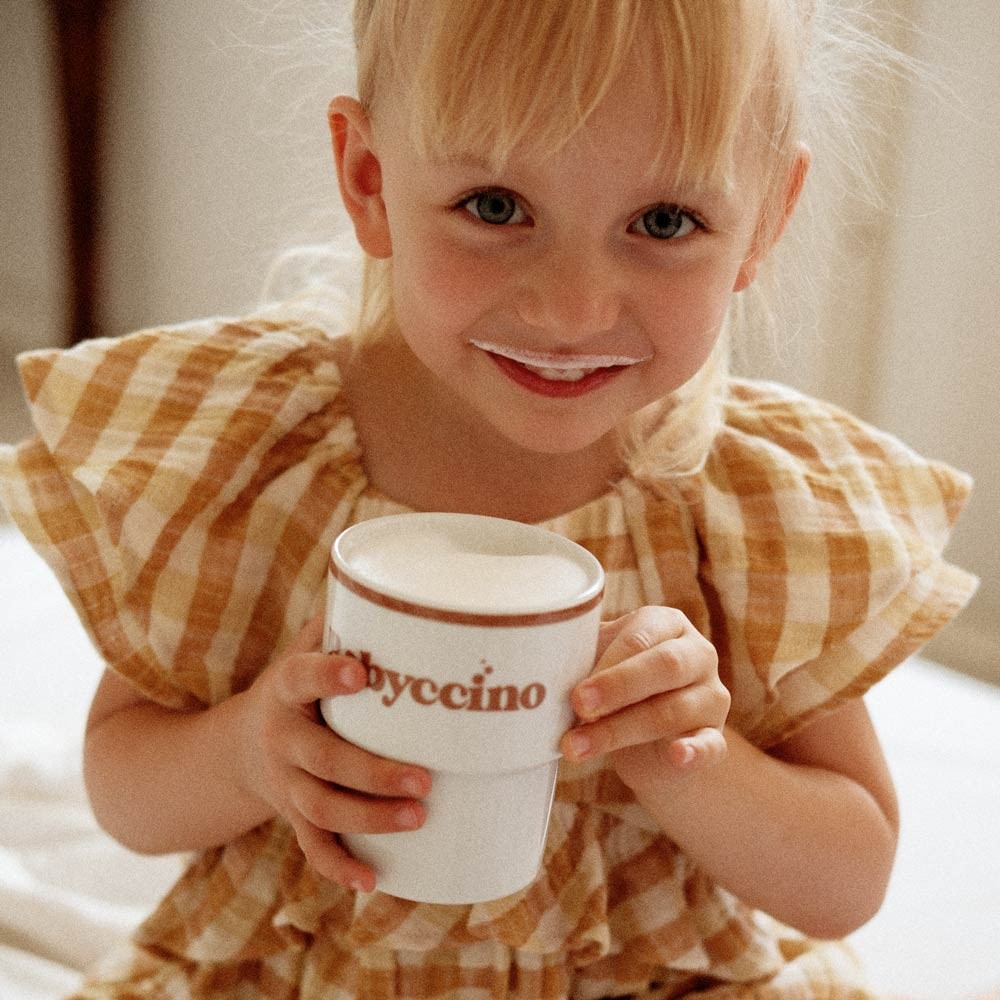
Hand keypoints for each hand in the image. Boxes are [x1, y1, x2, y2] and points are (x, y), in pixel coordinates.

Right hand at [238, 615, 430, 891]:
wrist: (239, 746)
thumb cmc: (298, 687)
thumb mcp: (304, 650)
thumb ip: (342, 624)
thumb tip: (397, 584)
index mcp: (285, 690)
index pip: (301, 677)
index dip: (327, 674)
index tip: (362, 673)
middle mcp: (282, 739)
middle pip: (323, 760)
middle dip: (373, 772)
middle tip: (424, 779)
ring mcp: (285, 782)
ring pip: (322, 808)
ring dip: (370, 818)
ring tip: (419, 817)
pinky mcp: (292, 814)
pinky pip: (312, 846)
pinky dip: (339, 866)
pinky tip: (372, 882)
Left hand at [559, 607, 728, 787]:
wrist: (650, 742)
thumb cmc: (620, 689)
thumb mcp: (603, 663)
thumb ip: (584, 656)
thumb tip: (540, 663)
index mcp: (667, 625)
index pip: (642, 636)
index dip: (609, 663)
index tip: (575, 690)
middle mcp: (697, 654)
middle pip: (665, 666)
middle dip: (618, 687)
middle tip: (579, 707)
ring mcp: (711, 697)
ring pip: (673, 711)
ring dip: (620, 731)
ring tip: (578, 746)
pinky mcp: (718, 739)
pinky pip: (711, 745)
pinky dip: (694, 751)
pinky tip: (676, 755)